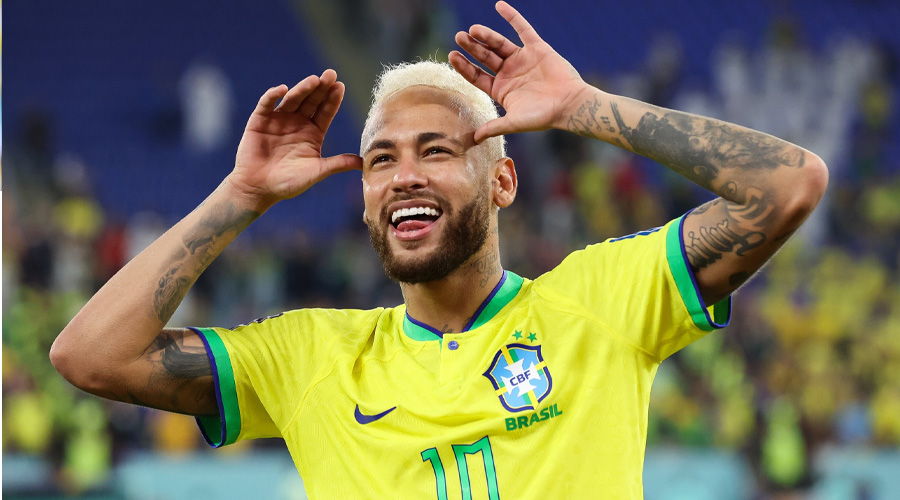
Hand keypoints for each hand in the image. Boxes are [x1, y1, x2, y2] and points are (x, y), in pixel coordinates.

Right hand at [230, 70, 361, 208]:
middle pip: (311, 101)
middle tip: (330, 74)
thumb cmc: (288, 183)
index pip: (325, 112)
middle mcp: (297, 122)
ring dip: (302, 89)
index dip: (332, 100)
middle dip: (321, 87)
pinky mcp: (259, 121)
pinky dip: (273, 95)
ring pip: (292, 99)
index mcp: (313, 132)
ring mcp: (279, 120)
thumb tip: (364, 162)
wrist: (258, 189)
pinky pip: (266, 104)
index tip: (340, 86)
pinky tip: (283, 89)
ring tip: (313, 80)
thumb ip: (338, 164)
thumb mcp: (316, 172)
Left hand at [449, 1, 586, 142]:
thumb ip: (493, 127)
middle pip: (485, 57)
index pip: (476, 75)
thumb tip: (473, 140)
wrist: (570, 104)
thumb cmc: (543, 116)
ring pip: (499, 43)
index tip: (452, 56)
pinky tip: (499, 5)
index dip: (464, 66)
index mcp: (501, 89)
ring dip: (486, 35)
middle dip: (471, 48)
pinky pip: (522, 29)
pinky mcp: (537, 48)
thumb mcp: (514, 122)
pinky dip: (512, 17)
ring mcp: (522, 60)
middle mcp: (509, 73)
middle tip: (459, 37)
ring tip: (472, 29)